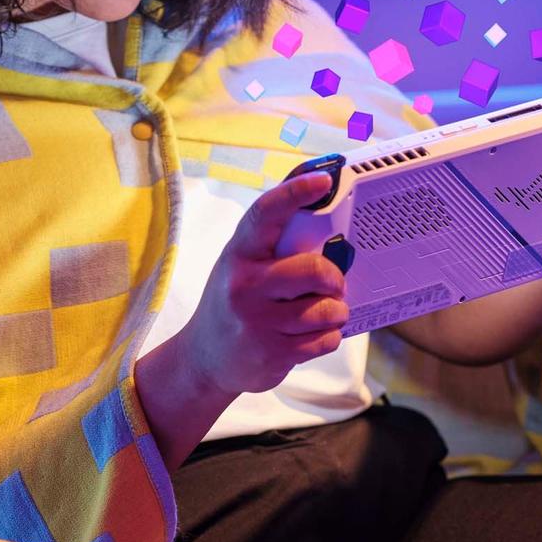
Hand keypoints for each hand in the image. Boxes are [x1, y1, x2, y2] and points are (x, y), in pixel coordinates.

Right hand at [181, 171, 348, 395]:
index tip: (324, 180)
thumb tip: (321, 210)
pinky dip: (329, 337)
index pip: (266, 213)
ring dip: (337, 311)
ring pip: (327, 309)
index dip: (296, 193)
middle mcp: (245, 285)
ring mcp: (258, 322)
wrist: (204, 360)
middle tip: (335, 283)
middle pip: (314, 269)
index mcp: (239, 254)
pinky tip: (312, 335)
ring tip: (326, 312)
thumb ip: (272, 245)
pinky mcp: (273, 353)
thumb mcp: (241, 267)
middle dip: (335, 278)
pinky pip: (325, 340)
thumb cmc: (233, 303)